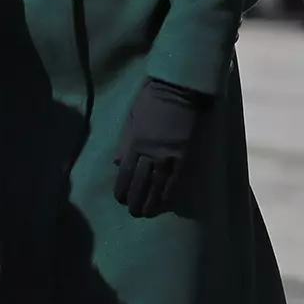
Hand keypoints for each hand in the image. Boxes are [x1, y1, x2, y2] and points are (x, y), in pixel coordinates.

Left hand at [113, 78, 210, 218]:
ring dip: (152, 202)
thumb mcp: (130, 119)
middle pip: (140, 184)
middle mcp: (150, 154)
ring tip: (148, 213)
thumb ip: (124, 143)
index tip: (120, 200)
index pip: (125, 174)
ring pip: (158, 186)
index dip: (122, 190)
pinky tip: (166, 203)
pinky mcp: (185, 156)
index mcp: (134, 144)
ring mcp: (169, 157)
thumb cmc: (150, 101)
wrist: (179, 90)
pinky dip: (170, 193)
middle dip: (135, 201)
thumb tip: (118, 163)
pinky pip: (176, 180)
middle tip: (134, 212)